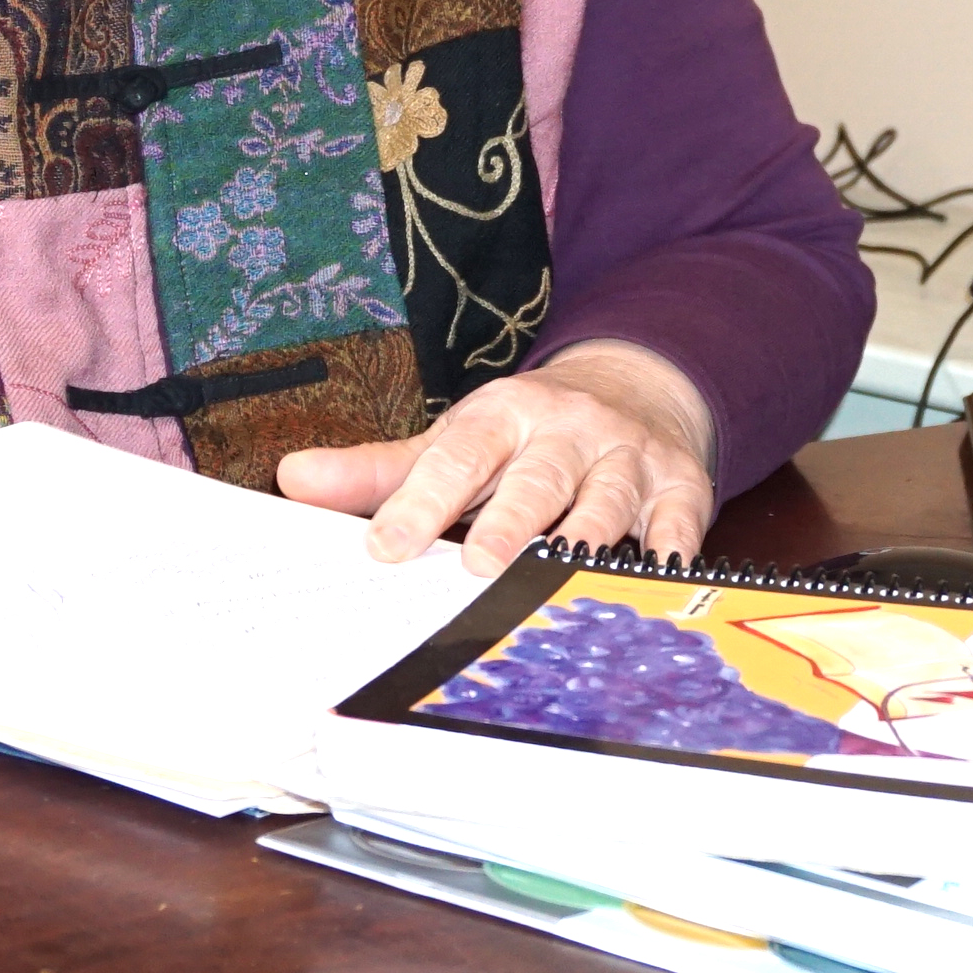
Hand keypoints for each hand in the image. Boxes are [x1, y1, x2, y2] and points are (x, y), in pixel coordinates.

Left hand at [275, 342, 715, 571]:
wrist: (636, 387)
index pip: (458, 456)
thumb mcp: (459, 439)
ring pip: (606, 503)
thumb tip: (293, 478)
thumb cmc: (529, 434)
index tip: (386, 548)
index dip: (422, 500)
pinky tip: (656, 581)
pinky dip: (668, 551)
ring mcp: (626, 457)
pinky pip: (678, 521)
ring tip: (561, 585)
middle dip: (510, 522)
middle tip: (479, 567)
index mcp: (504, 416)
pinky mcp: (680, 484)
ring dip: (585, 543)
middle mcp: (567, 431)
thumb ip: (381, 470)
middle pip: (536, 479)